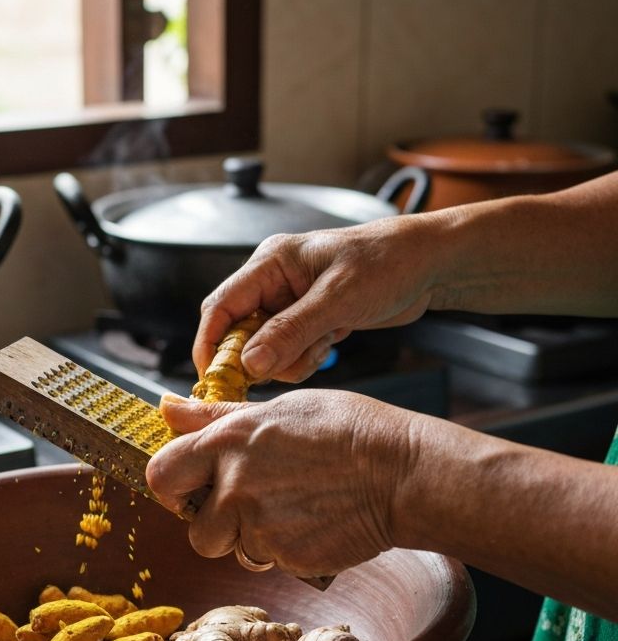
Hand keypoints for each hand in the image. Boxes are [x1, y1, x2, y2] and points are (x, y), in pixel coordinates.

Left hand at [145, 390, 416, 577]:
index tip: (191, 487)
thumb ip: (215, 416)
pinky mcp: (284, 556)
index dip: (172, 486)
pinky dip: (285, 549)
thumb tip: (166, 407)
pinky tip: (313, 522)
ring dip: (251, 539)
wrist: (402, 473)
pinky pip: (269, 560)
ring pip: (233, 549)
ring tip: (291, 510)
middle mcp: (233, 487)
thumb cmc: (347, 431)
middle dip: (212, 525)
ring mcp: (257, 526)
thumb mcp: (278, 409)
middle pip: (193, 528)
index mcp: (226, 443)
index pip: (160, 473)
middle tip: (246, 508)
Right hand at [194, 216, 441, 383]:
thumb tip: (250, 363)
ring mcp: (289, 304)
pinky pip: (287, 353)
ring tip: (321, 346)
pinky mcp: (306, 321)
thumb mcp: (337, 299)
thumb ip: (291, 332)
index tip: (213, 377)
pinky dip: (303, 359)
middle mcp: (273, 283)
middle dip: (255, 357)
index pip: (220, 306)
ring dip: (286, 360)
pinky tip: (330, 343)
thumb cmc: (388, 262)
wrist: (429, 265)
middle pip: (238, 332)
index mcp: (270, 263)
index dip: (210, 343)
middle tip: (278, 369)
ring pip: (263, 348)